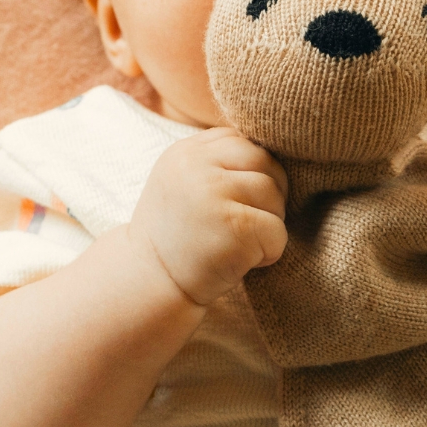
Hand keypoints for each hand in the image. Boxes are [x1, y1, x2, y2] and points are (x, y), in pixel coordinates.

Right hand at [127, 128, 288, 306]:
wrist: (149, 284)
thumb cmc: (176, 237)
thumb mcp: (184, 183)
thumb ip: (217, 162)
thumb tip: (273, 153)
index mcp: (186, 151)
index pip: (243, 143)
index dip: (251, 173)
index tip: (233, 204)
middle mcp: (197, 165)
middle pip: (265, 162)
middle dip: (268, 195)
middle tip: (244, 225)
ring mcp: (214, 194)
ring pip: (274, 195)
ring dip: (268, 224)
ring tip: (238, 243)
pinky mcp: (234, 226)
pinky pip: (277, 231)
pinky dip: (269, 252)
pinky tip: (242, 261)